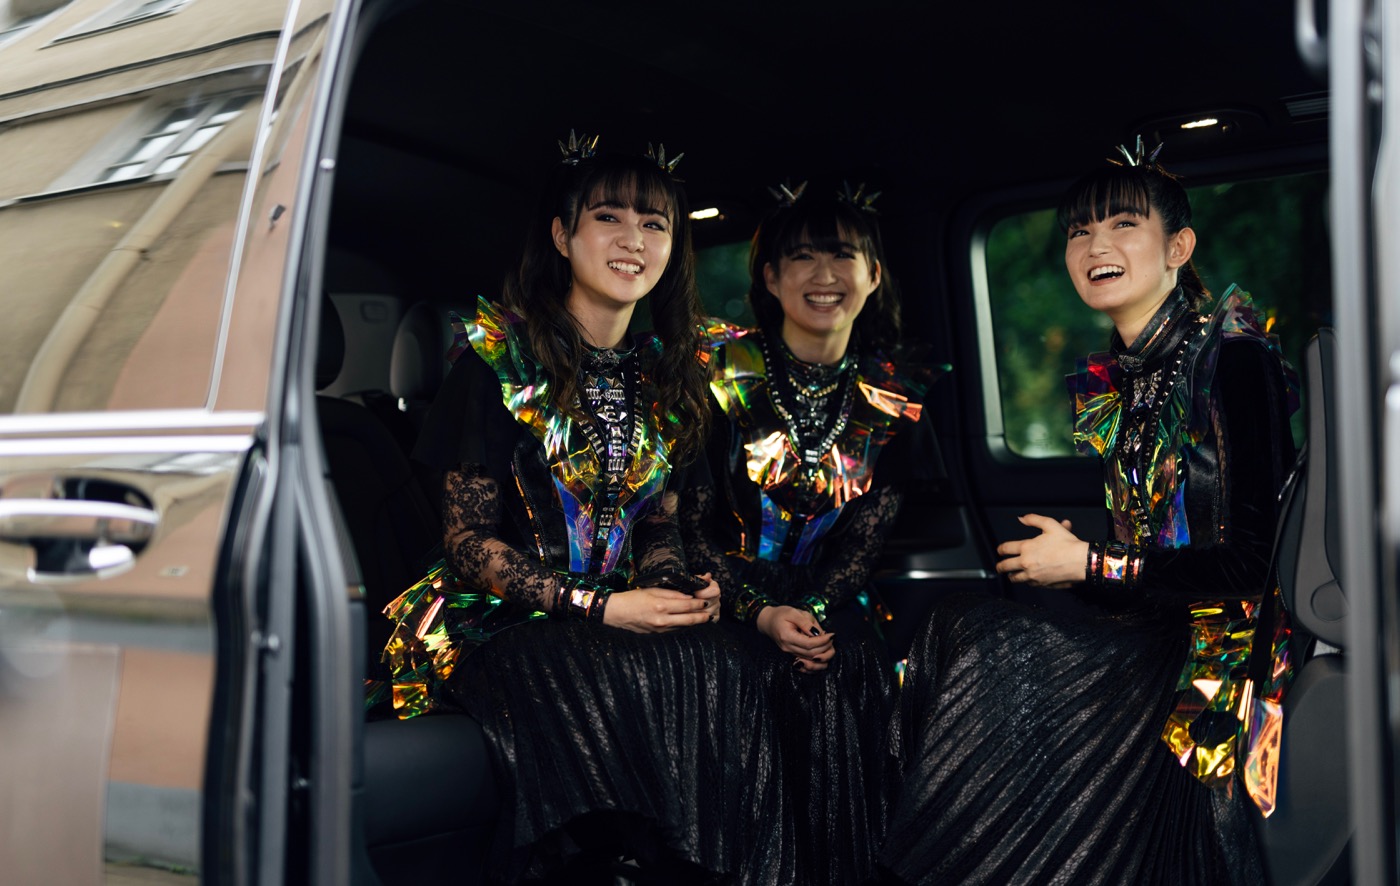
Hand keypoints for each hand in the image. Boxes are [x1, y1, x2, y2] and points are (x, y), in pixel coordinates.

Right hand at [603, 573, 718, 632]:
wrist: (617, 613)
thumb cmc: (633, 598)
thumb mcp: (653, 590)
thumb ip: (672, 594)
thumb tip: (688, 597)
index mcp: (661, 606)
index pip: (687, 606)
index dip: (699, 604)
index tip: (706, 601)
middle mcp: (662, 620)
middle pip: (689, 619)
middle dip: (702, 616)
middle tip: (711, 614)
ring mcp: (660, 629)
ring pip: (683, 626)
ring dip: (695, 623)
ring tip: (704, 618)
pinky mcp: (657, 634)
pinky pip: (675, 630)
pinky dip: (684, 626)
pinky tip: (689, 622)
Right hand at [755, 605, 834, 672]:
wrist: (768, 621)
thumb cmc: (781, 615)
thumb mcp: (793, 612)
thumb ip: (806, 623)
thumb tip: (818, 633)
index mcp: (787, 637)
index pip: (808, 644)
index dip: (822, 641)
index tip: (831, 634)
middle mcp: (788, 648)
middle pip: (811, 654)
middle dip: (825, 647)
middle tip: (831, 637)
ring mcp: (790, 653)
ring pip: (810, 661)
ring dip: (823, 655)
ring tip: (829, 644)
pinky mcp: (793, 655)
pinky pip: (806, 665)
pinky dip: (817, 663)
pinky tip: (823, 656)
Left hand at [995, 514, 1087, 587]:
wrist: (1081, 561)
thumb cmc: (1067, 543)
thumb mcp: (1050, 525)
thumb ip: (1033, 520)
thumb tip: (1021, 518)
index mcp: (1026, 548)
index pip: (1005, 549)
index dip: (1000, 549)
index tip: (999, 551)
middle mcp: (1026, 563)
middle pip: (1005, 566)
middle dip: (1000, 566)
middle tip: (999, 567)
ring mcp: (1032, 576)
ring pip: (1014, 578)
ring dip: (1011, 575)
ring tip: (1010, 575)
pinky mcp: (1041, 584)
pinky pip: (1028, 584)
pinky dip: (1026, 581)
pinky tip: (1028, 578)